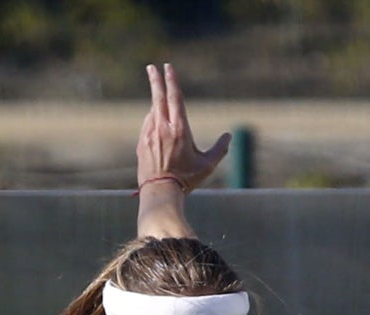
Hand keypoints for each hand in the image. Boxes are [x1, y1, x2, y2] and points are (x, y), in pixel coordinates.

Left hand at [136, 63, 230, 192]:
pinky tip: (155, 119)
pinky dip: (151, 119)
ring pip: (152, 112)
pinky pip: (147, 126)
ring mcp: (149, 135)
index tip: (168, 67)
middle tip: (151, 67)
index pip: (174, 98)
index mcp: (180, 129)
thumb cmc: (186, 180)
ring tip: (160, 100)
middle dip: (155, 80)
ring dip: (156, 103)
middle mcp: (162, 128)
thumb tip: (228, 136)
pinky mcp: (141, 144)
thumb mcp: (208, 164)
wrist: (160, 192)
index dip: (172, 81)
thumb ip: (220, 149)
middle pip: (158, 98)